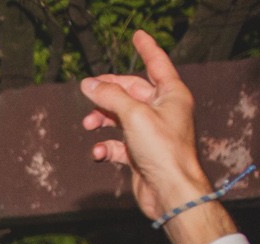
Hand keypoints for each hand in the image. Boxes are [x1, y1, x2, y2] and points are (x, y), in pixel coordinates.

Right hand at [79, 32, 215, 225]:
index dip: (146, 48)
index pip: (157, 63)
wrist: (170, 191)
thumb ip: (110, 96)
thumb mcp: (134, 115)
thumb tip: (89, 84)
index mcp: (171, 94)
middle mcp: (163, 111)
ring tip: (88, 125)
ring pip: (120, 117)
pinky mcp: (140, 154)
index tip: (137, 35)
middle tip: (87, 91)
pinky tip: (98, 152)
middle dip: (108, 92)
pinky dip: (105, 146)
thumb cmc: (163, 150)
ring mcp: (151, 132)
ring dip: (102, 119)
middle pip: (131, 91)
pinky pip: (117, 144)